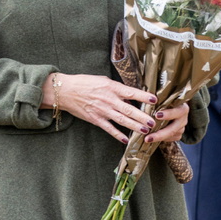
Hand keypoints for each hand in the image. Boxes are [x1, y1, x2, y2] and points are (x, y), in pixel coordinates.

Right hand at [44, 73, 158, 143]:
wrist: (66, 91)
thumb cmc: (85, 83)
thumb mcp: (104, 80)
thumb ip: (118, 88)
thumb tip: (131, 95)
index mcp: (112, 88)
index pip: (131, 92)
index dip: (143, 96)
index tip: (154, 99)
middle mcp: (109, 100)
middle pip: (129, 109)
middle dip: (142, 116)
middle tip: (153, 121)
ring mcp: (102, 111)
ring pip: (122, 120)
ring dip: (134, 126)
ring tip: (145, 130)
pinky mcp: (95, 119)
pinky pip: (109, 129)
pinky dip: (118, 135)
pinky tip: (126, 139)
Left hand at [144, 103, 189, 143]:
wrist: (172, 108)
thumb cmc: (167, 102)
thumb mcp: (166, 100)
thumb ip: (161, 101)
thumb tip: (150, 99)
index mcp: (183, 108)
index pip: (177, 112)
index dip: (168, 114)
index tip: (157, 115)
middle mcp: (184, 119)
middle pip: (172, 130)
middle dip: (159, 135)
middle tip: (147, 138)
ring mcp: (182, 128)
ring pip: (170, 136)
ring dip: (158, 138)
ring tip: (146, 139)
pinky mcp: (178, 135)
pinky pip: (170, 139)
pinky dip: (161, 139)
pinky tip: (153, 138)